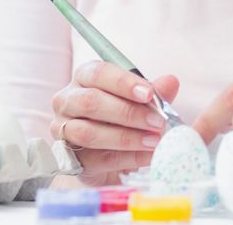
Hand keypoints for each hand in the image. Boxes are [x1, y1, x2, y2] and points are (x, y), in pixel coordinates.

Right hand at [50, 61, 179, 184]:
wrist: (109, 151)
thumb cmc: (123, 113)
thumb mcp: (140, 98)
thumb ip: (155, 91)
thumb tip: (171, 82)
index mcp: (84, 77)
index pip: (98, 73)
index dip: (124, 83)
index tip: (149, 94)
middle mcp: (67, 100)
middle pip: (91, 102)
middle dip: (128, 112)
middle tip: (158, 121)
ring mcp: (61, 131)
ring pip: (88, 132)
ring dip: (126, 137)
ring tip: (154, 140)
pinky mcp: (67, 159)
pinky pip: (95, 159)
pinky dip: (125, 158)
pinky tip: (147, 156)